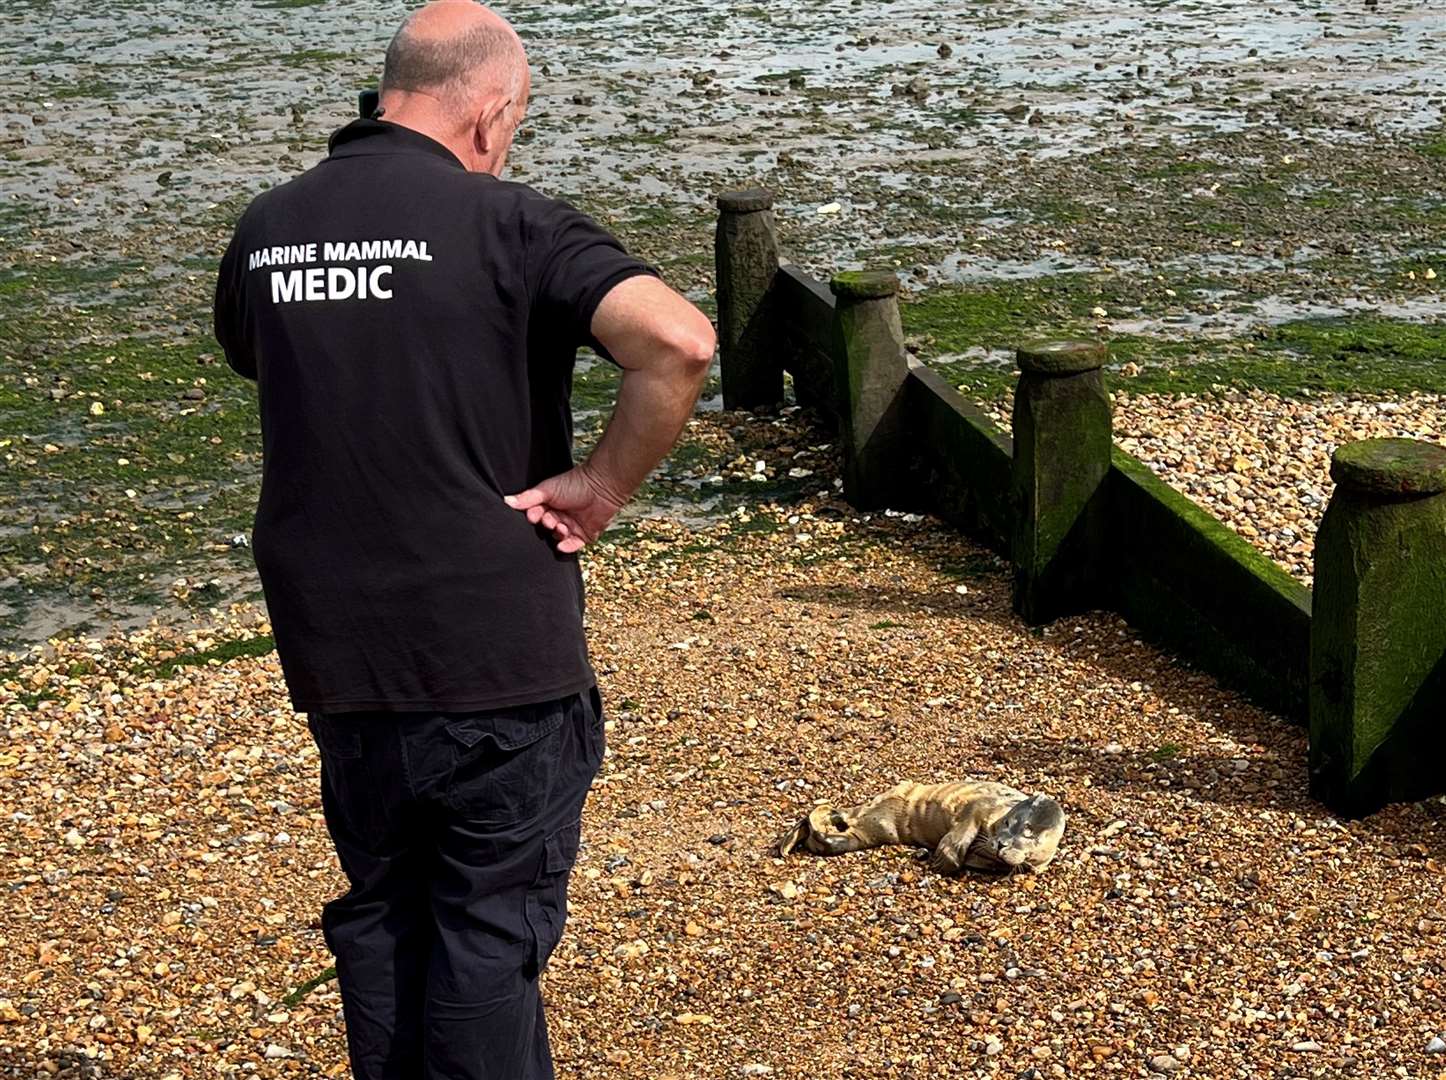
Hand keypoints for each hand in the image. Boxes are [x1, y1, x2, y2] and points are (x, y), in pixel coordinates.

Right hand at [505, 463, 627, 553]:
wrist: (602, 486)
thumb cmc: (575, 483)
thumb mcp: (548, 490)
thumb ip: (528, 498)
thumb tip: (506, 501)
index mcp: (549, 505)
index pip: (536, 516)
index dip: (534, 517)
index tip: (533, 515)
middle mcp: (559, 517)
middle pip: (546, 528)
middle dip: (547, 525)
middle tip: (550, 520)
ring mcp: (572, 527)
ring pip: (558, 537)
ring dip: (557, 534)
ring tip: (561, 526)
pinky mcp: (584, 535)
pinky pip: (573, 546)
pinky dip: (567, 547)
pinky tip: (562, 545)